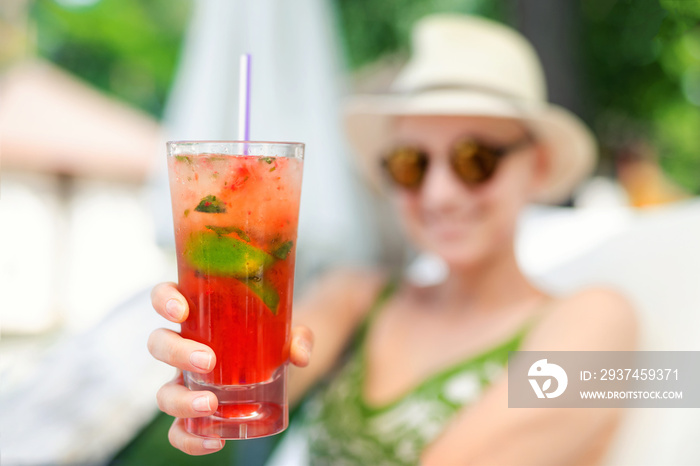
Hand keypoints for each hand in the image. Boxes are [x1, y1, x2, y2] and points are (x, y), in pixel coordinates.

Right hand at [147, 282, 313, 454]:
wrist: (278, 366)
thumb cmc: (272, 338)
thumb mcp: (289, 332)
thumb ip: (298, 337)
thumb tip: (298, 354)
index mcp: (199, 317)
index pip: (165, 296)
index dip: (164, 299)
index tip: (181, 310)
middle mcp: (185, 348)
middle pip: (159, 344)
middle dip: (176, 352)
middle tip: (208, 361)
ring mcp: (186, 383)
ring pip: (163, 392)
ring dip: (181, 401)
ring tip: (211, 404)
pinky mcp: (194, 413)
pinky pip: (178, 431)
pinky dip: (190, 440)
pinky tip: (215, 441)